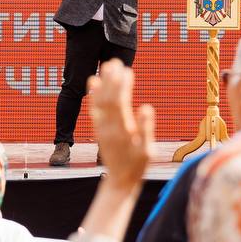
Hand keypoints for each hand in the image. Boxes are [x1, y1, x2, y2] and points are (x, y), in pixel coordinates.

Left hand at [87, 59, 155, 190]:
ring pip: (99, 102)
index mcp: (122, 131)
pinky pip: (94, 109)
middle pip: (108, 99)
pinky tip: (93, 81)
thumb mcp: (147, 151)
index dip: (122, 86)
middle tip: (114, 60)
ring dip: (102, 83)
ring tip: (106, 65)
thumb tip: (147, 107)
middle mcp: (109, 128)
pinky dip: (93, 95)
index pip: (120, 104)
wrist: (119, 180)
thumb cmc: (137, 166)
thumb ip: (146, 129)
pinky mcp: (98, 129)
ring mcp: (101, 128)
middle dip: (111, 80)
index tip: (127, 70)